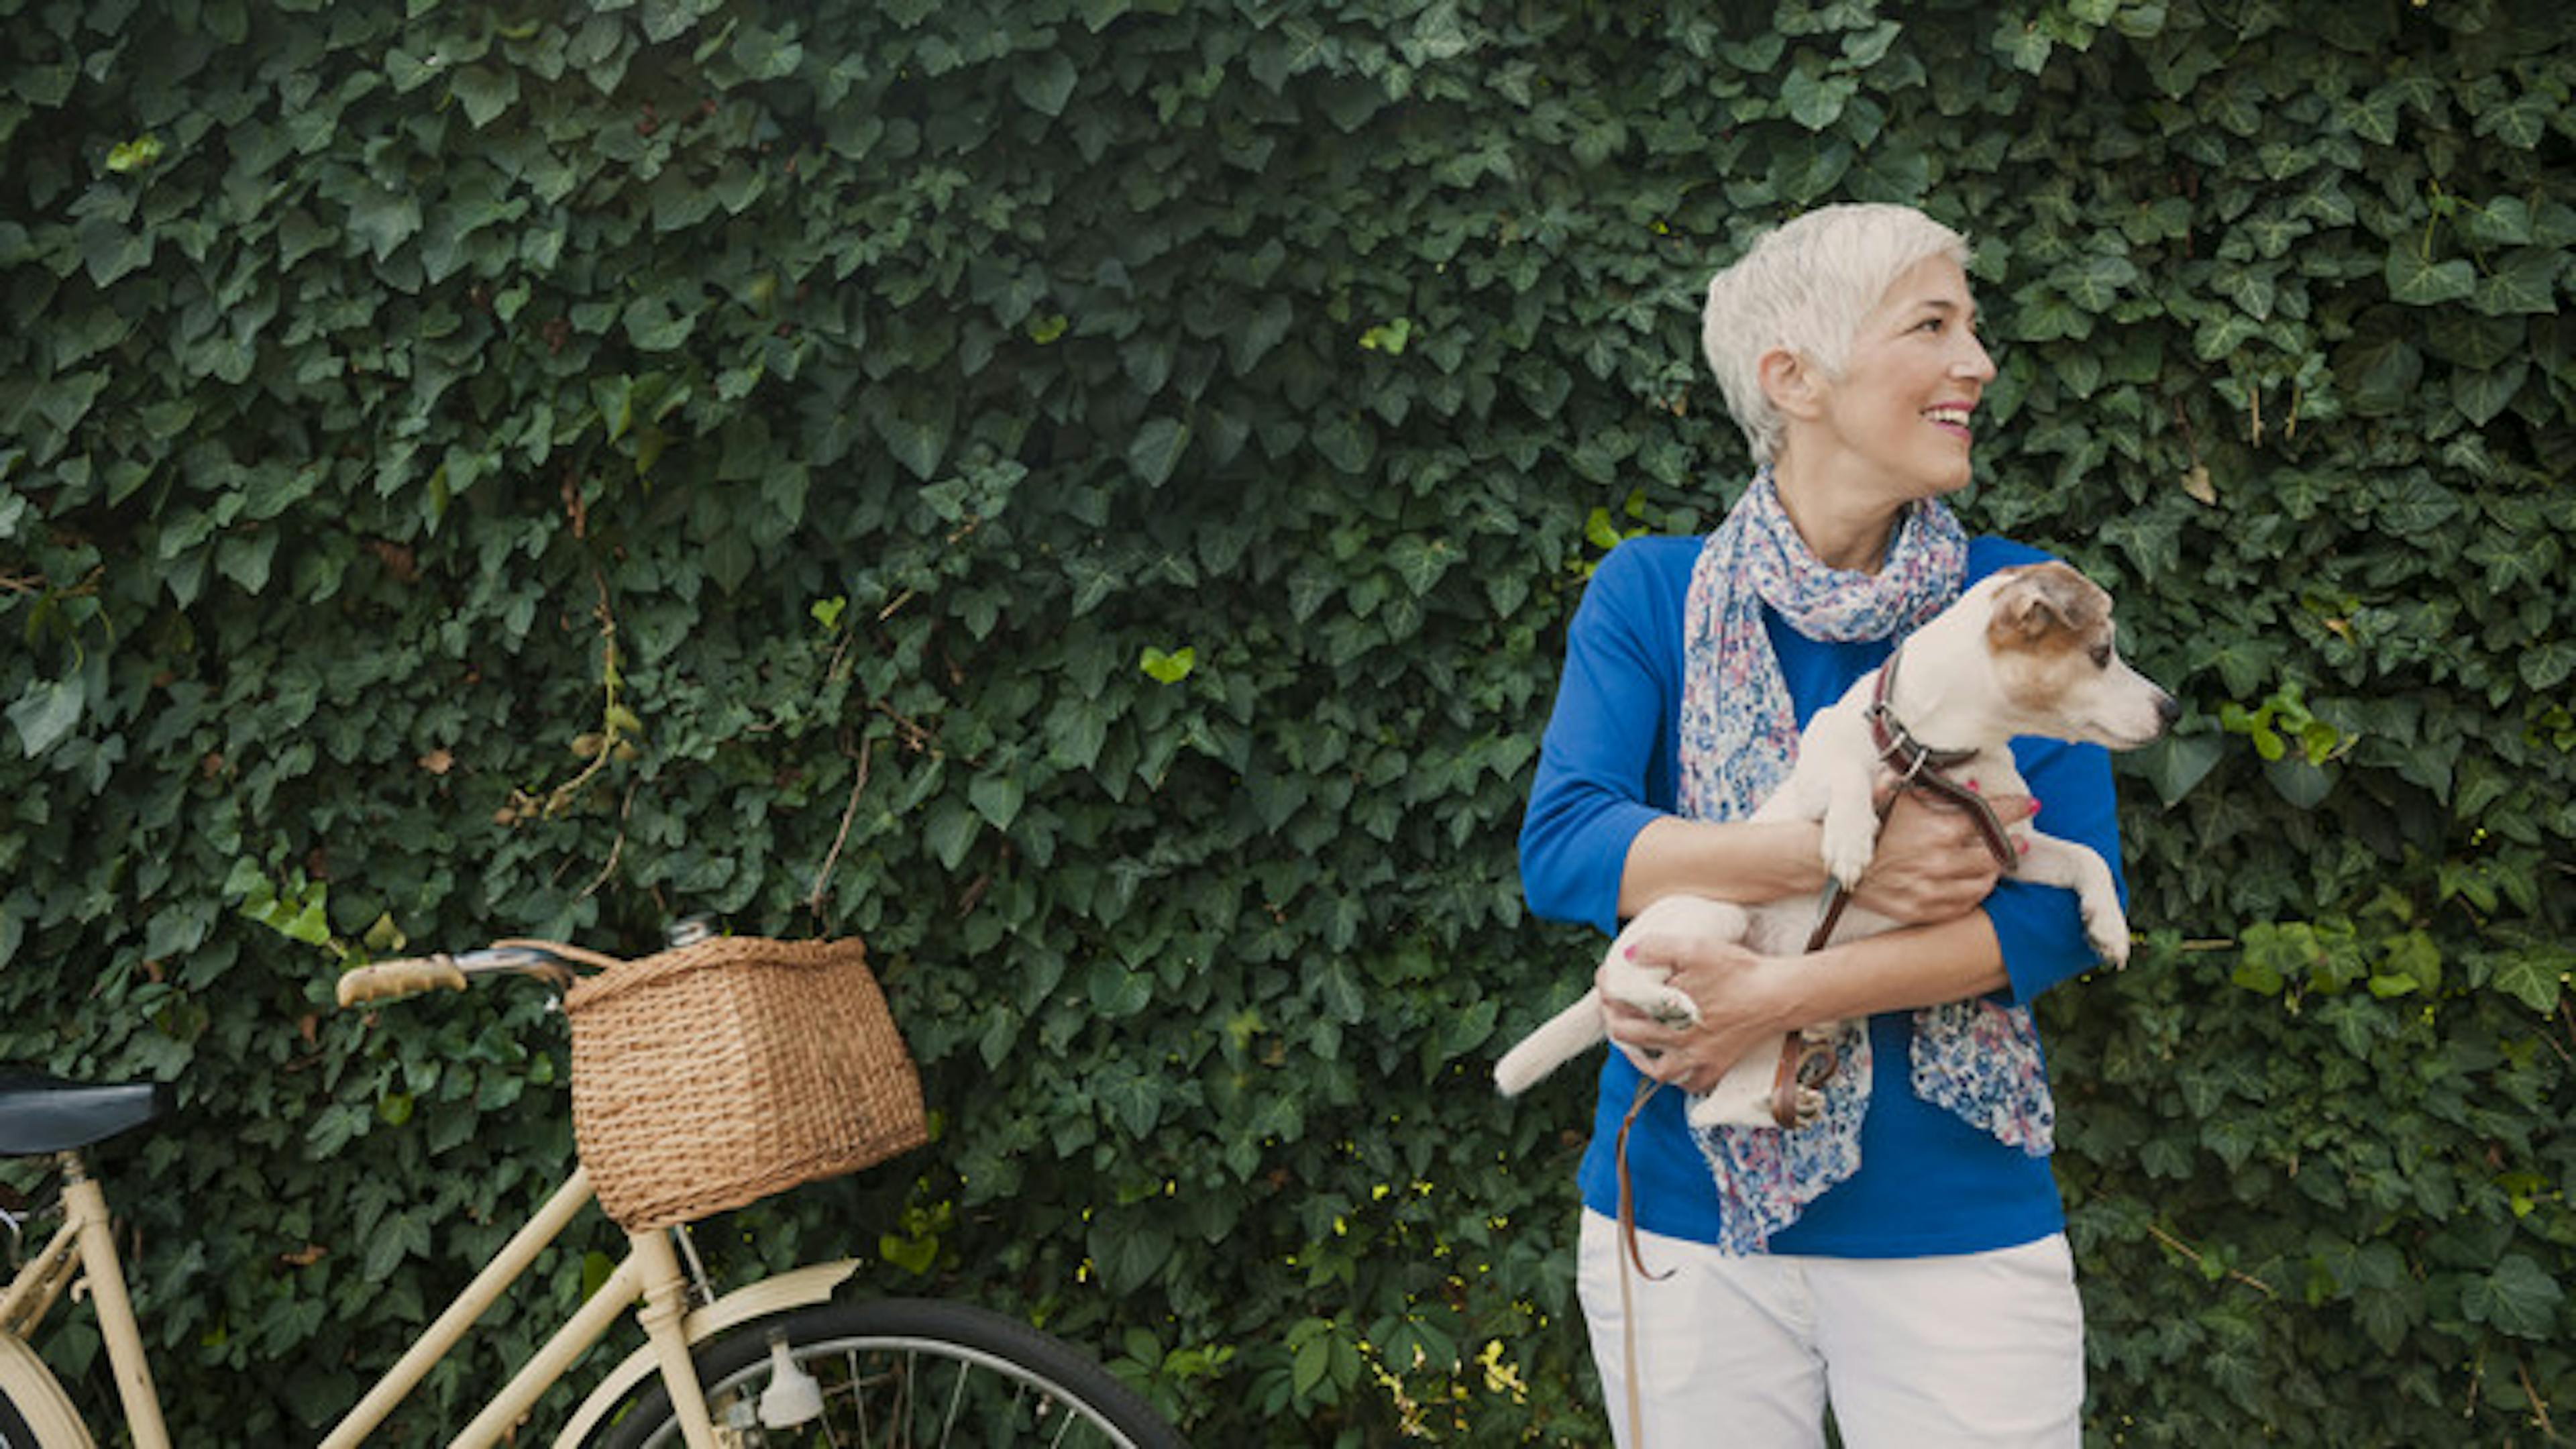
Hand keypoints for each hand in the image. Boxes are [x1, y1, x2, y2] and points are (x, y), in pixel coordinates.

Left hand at [1597, 932, 1787, 1095]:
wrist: (1778, 995)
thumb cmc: (1739, 971)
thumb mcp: (1696, 948)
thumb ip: (1659, 948)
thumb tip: (1628, 954)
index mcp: (1669, 1011)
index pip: (1624, 1006)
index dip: (1608, 992)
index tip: (1606, 982)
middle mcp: (1681, 1040)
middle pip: (1633, 1039)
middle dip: (1615, 1024)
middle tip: (1612, 1012)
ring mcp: (1700, 1057)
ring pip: (1659, 1070)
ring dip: (1639, 1059)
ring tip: (1632, 1047)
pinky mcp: (1719, 1066)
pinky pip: (1691, 1084)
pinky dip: (1679, 1080)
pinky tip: (1674, 1067)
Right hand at [1849, 785, 2034, 924]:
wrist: (1834, 864)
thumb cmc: (1866, 824)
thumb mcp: (1895, 793)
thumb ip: (1931, 784)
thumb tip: (1967, 777)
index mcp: (1939, 829)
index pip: (1991, 816)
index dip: (2015, 808)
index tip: (2030, 804)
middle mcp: (1942, 862)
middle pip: (1995, 855)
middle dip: (2011, 845)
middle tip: (2019, 840)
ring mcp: (1933, 890)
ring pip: (1983, 883)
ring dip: (1994, 871)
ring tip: (1997, 863)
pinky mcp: (1923, 911)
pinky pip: (1962, 907)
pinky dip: (1974, 895)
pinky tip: (1975, 885)